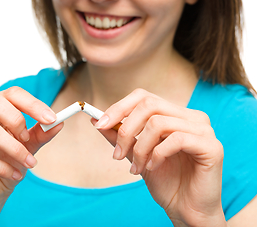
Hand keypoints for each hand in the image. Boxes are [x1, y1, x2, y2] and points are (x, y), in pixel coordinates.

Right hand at [0, 87, 61, 224]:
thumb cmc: (5, 162)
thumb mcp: (27, 146)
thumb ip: (40, 133)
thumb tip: (59, 123)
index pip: (9, 93)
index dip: (32, 104)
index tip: (52, 118)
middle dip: (15, 118)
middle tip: (27, 136)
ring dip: (15, 149)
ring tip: (29, 163)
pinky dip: (3, 167)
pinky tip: (15, 175)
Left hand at [94, 89, 226, 225]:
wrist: (186, 209)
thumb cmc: (165, 181)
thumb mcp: (135, 154)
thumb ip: (119, 136)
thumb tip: (96, 121)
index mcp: (175, 114)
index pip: (144, 97)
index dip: (119, 108)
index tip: (99, 124)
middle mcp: (191, 116)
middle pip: (149, 105)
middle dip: (126, 129)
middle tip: (116, 154)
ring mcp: (203, 130)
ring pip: (158, 123)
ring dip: (139, 148)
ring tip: (136, 167)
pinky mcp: (211, 146)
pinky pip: (176, 139)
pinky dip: (157, 154)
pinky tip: (153, 167)